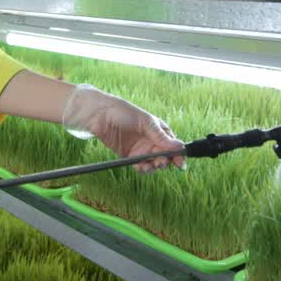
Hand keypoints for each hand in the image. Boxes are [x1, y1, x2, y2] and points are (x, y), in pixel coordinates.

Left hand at [62, 85, 186, 172]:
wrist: (100, 115)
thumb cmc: (124, 112)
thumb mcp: (145, 122)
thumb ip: (160, 136)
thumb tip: (180, 147)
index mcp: (159, 130)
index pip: (173, 145)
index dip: (178, 155)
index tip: (180, 163)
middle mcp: (152, 141)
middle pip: (165, 156)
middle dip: (165, 161)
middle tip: (160, 162)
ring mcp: (141, 149)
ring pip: (153, 163)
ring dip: (153, 167)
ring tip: (149, 165)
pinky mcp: (130, 156)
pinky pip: (140, 166)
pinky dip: (142, 169)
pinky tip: (140, 167)